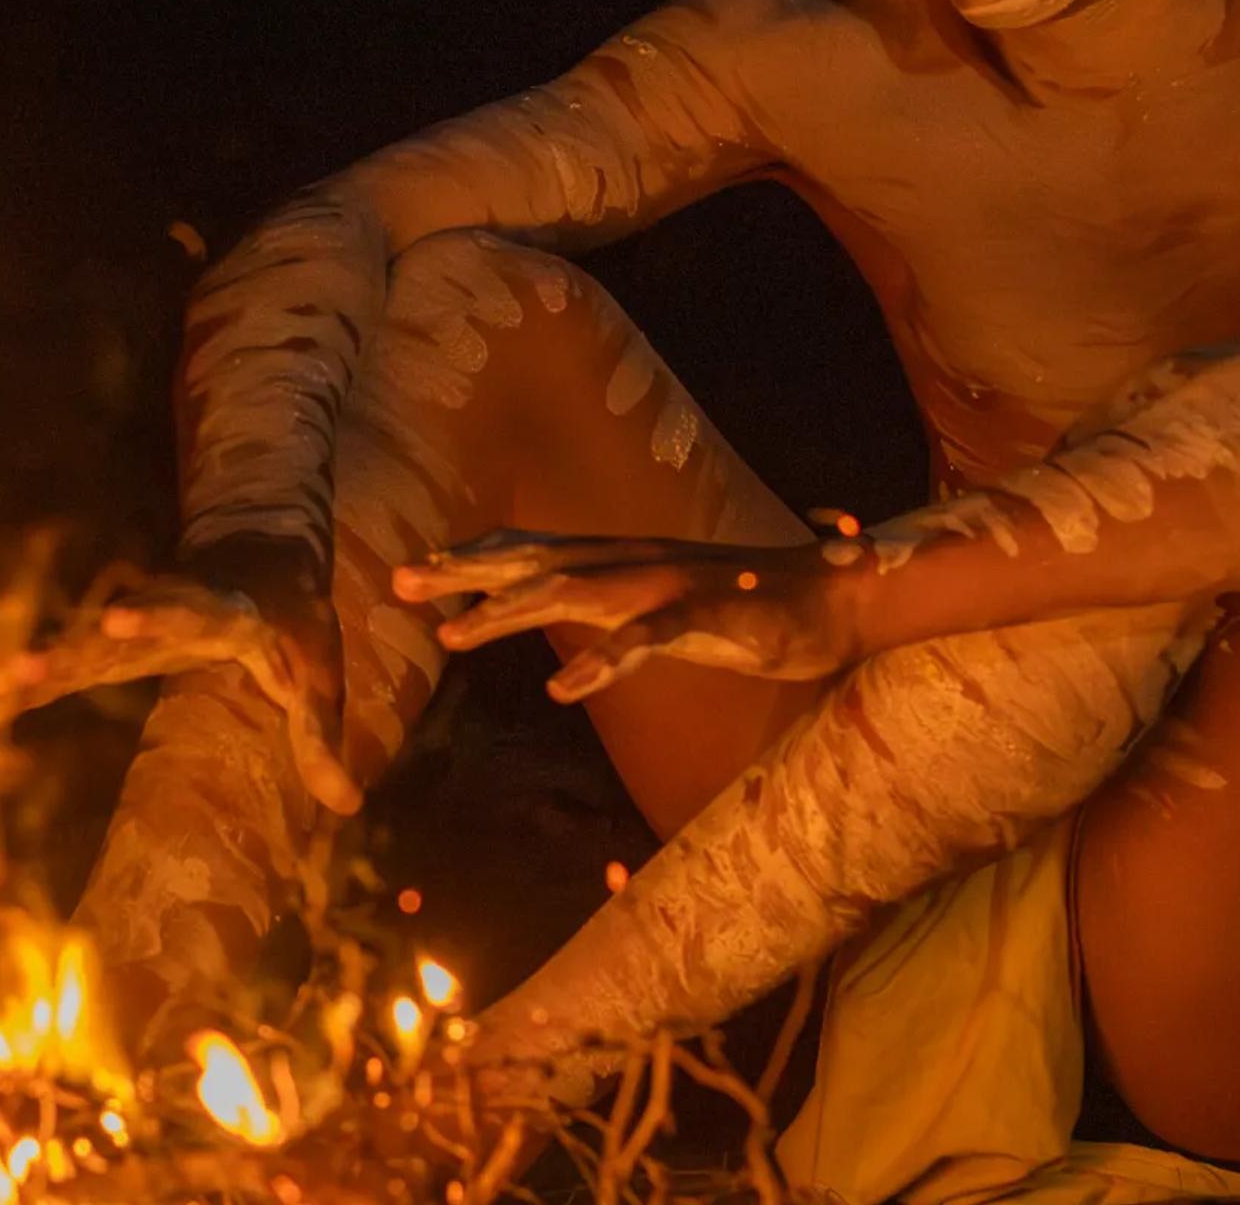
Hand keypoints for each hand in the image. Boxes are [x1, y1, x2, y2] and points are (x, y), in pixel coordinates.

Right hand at [0, 532, 360, 814]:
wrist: (263, 558)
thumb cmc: (296, 621)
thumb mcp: (319, 675)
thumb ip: (321, 738)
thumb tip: (348, 807)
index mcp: (225, 612)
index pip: (187, 614)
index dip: (151, 620)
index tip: (114, 625)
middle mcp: (168, 612)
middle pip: (113, 630)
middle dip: (68, 649)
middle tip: (23, 665)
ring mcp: (137, 625)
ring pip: (81, 642)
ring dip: (35, 664)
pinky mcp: (116, 642)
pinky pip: (70, 661)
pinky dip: (32, 682)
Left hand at [390, 528, 861, 702]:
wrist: (839, 599)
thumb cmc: (753, 605)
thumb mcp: (671, 605)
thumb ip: (618, 606)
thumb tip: (565, 617)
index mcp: (628, 560)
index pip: (538, 550)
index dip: (476, 558)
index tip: (417, 569)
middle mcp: (639, 562)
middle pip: (537, 563)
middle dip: (466, 574)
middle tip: (399, 584)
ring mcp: (672, 586)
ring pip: (576, 593)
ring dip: (511, 611)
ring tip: (454, 636)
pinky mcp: (709, 618)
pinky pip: (646, 641)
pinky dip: (604, 661)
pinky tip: (562, 688)